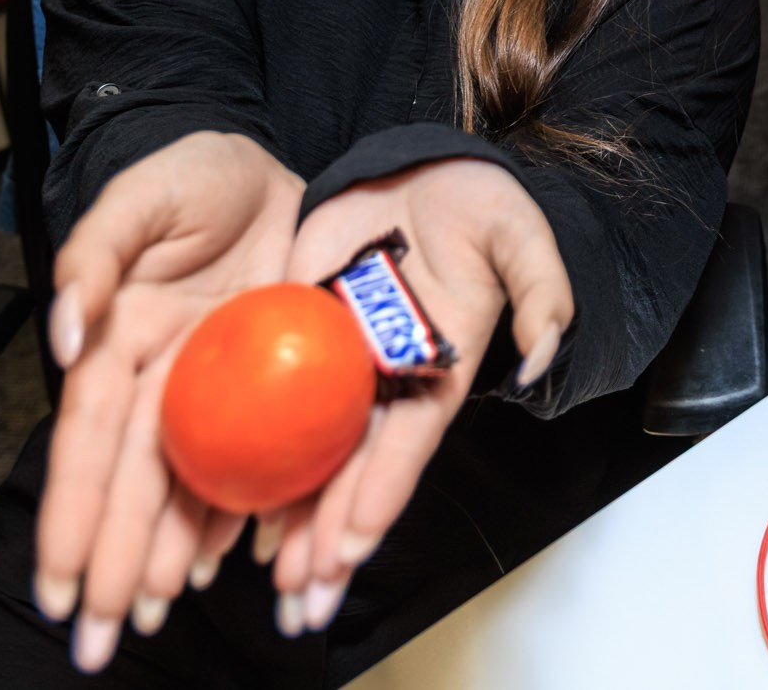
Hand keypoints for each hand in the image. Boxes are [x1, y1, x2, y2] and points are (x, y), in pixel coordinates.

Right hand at [34, 131, 304, 671]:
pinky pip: (240, 462)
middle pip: (129, 485)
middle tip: (96, 637)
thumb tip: (63, 332)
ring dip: (163, 556)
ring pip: (179, 488)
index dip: (71, 513)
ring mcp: (208, 388)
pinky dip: (229, 516)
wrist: (267, 167)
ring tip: (151, 618)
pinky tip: (219, 567)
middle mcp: (157, 378)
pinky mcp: (261, 387)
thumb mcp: (137, 197)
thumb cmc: (194, 175)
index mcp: (115, 341)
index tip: (58, 580)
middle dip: (109, 564)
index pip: (86, 442)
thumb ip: (91, 256)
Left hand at [262, 157, 573, 636]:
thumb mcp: (521, 238)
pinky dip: (254, 446)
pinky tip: (226, 496)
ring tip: (266, 578)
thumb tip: (539, 354)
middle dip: (329, 537)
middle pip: (354, 468)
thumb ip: (541, 295)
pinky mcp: (296, 323)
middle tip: (302, 598)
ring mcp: (340, 356)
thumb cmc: (481, 207)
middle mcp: (387, 377)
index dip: (381, 493)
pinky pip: (270, 394)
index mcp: (439, 368)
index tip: (352, 546)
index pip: (408, 443)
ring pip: (310, 448)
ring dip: (289, 514)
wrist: (425, 168)